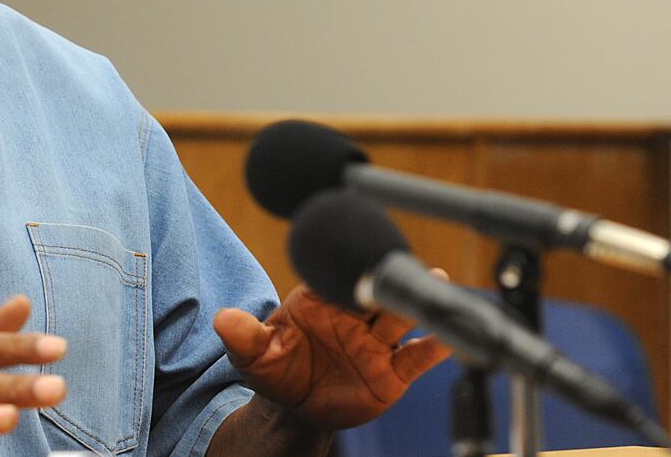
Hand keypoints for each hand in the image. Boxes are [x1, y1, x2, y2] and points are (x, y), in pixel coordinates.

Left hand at [212, 283, 450, 428]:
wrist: (295, 407)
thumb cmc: (277, 370)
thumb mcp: (254, 354)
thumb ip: (243, 335)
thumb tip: (223, 319)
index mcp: (322, 301)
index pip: (338, 280)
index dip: (349, 271)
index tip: (357, 263)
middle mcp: (354, 317)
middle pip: (376, 292)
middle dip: (390, 278)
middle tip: (402, 266)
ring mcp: (376, 343)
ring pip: (401, 317)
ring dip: (417, 301)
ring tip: (438, 282)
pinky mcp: (392, 373)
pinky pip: (417, 357)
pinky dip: (434, 347)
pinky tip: (447, 338)